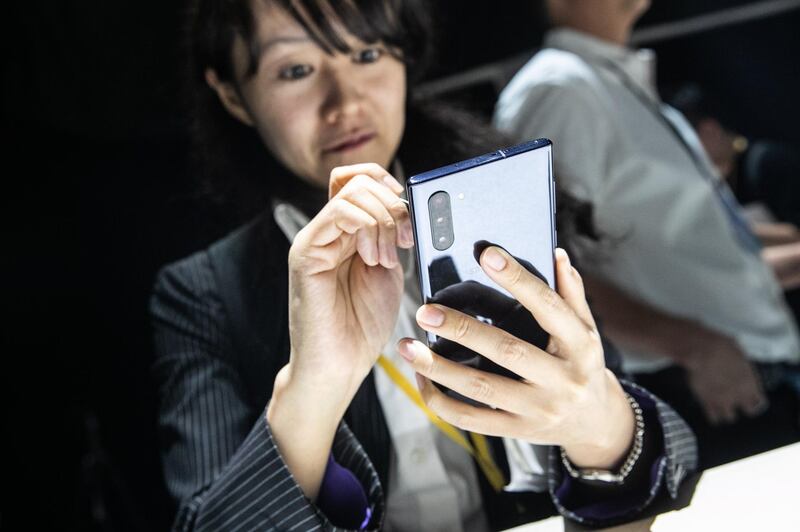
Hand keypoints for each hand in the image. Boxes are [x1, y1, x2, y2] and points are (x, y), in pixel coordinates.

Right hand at [286, 163, 412, 396]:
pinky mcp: (305, 251)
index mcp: (348, 231)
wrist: (340, 364)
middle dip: (394, 205)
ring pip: (353, 192)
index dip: (387, 182)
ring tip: (386, 258)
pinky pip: (338, 213)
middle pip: (360, 180)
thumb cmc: (363, 324)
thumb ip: (392, 235)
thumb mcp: (390, 269)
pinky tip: (372, 259)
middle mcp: (328, 230)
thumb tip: (406, 204)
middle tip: (403, 241)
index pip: (360, 177)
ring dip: (383, 220)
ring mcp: (315, 238)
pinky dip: (367, 228)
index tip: (409, 212)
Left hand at [397, 247, 635, 469]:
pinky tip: (421, 378)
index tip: (487, 255)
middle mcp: (561, 379)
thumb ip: (570, 293)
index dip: (517, 280)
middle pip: (506, 351)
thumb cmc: (583, 363)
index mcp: (580, 345)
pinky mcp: (516, 430)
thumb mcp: (587, 329)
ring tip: (407, 347)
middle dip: (462, 330)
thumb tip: (554, 254)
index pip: (548, 307)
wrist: (595, 423)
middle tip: (425, 311)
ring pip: (481, 388)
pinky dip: (441, 401)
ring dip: (439, 368)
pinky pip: (471, 419)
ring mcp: (537, 409)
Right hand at [682, 330, 767, 424]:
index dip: (753, 399)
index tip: (749, 397)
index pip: (759, 401)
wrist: (703, 351)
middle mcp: (740, 394)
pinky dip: (711, 414)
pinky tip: (709, 407)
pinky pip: (713, 417)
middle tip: (734, 400)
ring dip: (725, 410)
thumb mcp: (737, 351)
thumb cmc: (721, 347)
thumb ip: (739, 363)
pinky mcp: (707, 402)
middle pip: (748, 411)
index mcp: (751, 382)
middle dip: (741, 406)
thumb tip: (736, 359)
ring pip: (729, 417)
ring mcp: (724, 400)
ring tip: (719, 403)